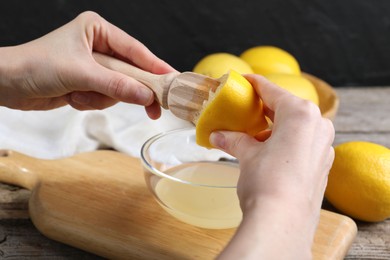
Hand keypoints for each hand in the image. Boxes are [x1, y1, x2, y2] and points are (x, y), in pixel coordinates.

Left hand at [0, 11, 174, 118]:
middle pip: (130, 72)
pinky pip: (105, 98)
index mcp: (98, 30)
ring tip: (79, 94)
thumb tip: (147, 96)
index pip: (135, 50)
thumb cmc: (35, 65)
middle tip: (154, 108)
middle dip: (129, 89)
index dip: (155, 67)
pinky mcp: (88, 83)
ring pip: (119, 89)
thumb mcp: (80, 73)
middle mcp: (98, 46)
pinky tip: (73, 98)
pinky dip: (91, 102)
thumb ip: (116, 85)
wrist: (6, 84)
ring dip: (101, 97)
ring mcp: (94, 67)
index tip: (173, 82)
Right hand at [211, 74, 334, 258]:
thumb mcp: (246, 155)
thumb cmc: (266, 182)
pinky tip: (268, 150)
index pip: (271, 90)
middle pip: (286, 107)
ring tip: (252, 133)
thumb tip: (218, 135)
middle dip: (263, 107)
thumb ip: (234, 140)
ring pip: (295, 126)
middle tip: (243, 108)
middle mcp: (318, 125)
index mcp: (300, 113)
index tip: (241, 80)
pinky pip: (302, 142)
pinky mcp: (323, 164)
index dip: (253, 83)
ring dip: (273, 126)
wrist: (283, 222)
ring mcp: (324, 146)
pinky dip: (284, 141)